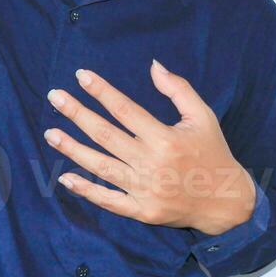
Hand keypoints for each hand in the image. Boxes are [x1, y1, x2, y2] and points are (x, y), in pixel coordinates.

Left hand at [43, 59, 256, 234]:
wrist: (225, 202)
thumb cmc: (212, 152)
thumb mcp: (203, 116)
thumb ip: (178, 89)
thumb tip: (153, 65)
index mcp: (166, 138)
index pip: (125, 110)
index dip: (102, 91)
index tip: (81, 76)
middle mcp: (152, 163)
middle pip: (106, 135)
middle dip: (77, 114)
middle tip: (55, 98)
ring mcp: (145, 189)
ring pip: (101, 166)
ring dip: (73, 149)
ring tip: (50, 133)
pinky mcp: (142, 211)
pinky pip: (108, 200)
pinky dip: (86, 190)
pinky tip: (65, 177)